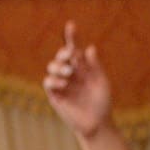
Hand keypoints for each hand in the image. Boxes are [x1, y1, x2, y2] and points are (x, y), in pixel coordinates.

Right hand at [44, 20, 112, 137]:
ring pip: (52, 66)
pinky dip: (54, 80)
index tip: (71, 25)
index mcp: (81, 67)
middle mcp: (70, 72)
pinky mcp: (55, 95)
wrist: (97, 124)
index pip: (74, 48)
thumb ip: (95, 66)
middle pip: (61, 55)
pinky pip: (48, 82)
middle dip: (64, 53)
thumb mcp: (101, 82)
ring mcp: (61, 83)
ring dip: (59, 66)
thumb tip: (90, 47)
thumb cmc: (102, 103)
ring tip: (69, 73)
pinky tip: (64, 84)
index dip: (71, 36)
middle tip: (71, 55)